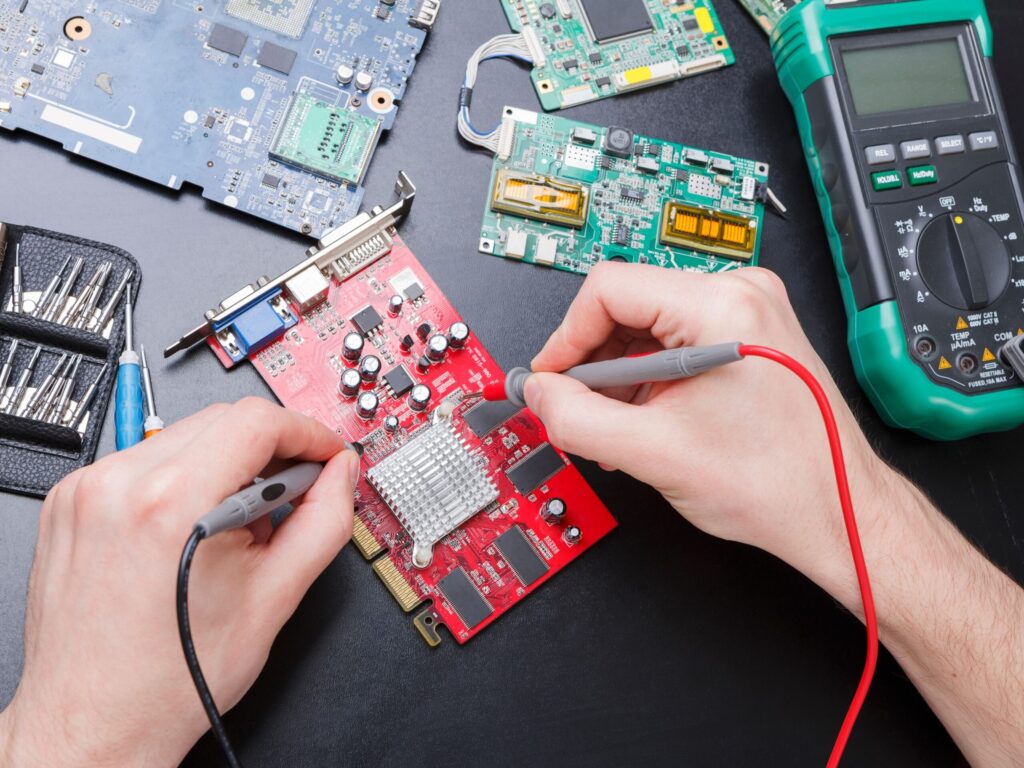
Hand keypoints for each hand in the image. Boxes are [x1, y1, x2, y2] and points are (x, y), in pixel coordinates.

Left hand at [0, 398, 358, 767]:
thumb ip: (324, 521)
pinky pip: (144, 463)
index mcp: (171, 502)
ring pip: (182, 436)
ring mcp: (86, 492)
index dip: (306, 432)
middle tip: (295, 490)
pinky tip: (197, 528)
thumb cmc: (171, 678)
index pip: (257, 421)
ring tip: (240, 524)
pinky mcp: (69, 504)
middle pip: (221, 420)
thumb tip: (341, 476)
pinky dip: (182, 480)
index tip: (324, 453)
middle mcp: (118, 485)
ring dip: (226, 464)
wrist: (94, 723)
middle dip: (270, 448)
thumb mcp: (275, 597)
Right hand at [524, 262, 891, 591]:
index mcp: (722, 306)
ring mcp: (749, 313)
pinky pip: (676, 340)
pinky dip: (649, 377)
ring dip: (619, 375)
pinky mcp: (749, 335)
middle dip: (594, 364)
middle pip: (627, 305)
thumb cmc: (777, 483)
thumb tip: (541, 394)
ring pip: (648, 326)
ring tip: (616, 426)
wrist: (836, 511)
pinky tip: (642, 418)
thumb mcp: (652, 453)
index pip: (607, 289)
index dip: (566, 339)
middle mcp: (741, 295)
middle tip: (577, 409)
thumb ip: (577, 420)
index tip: (552, 379)